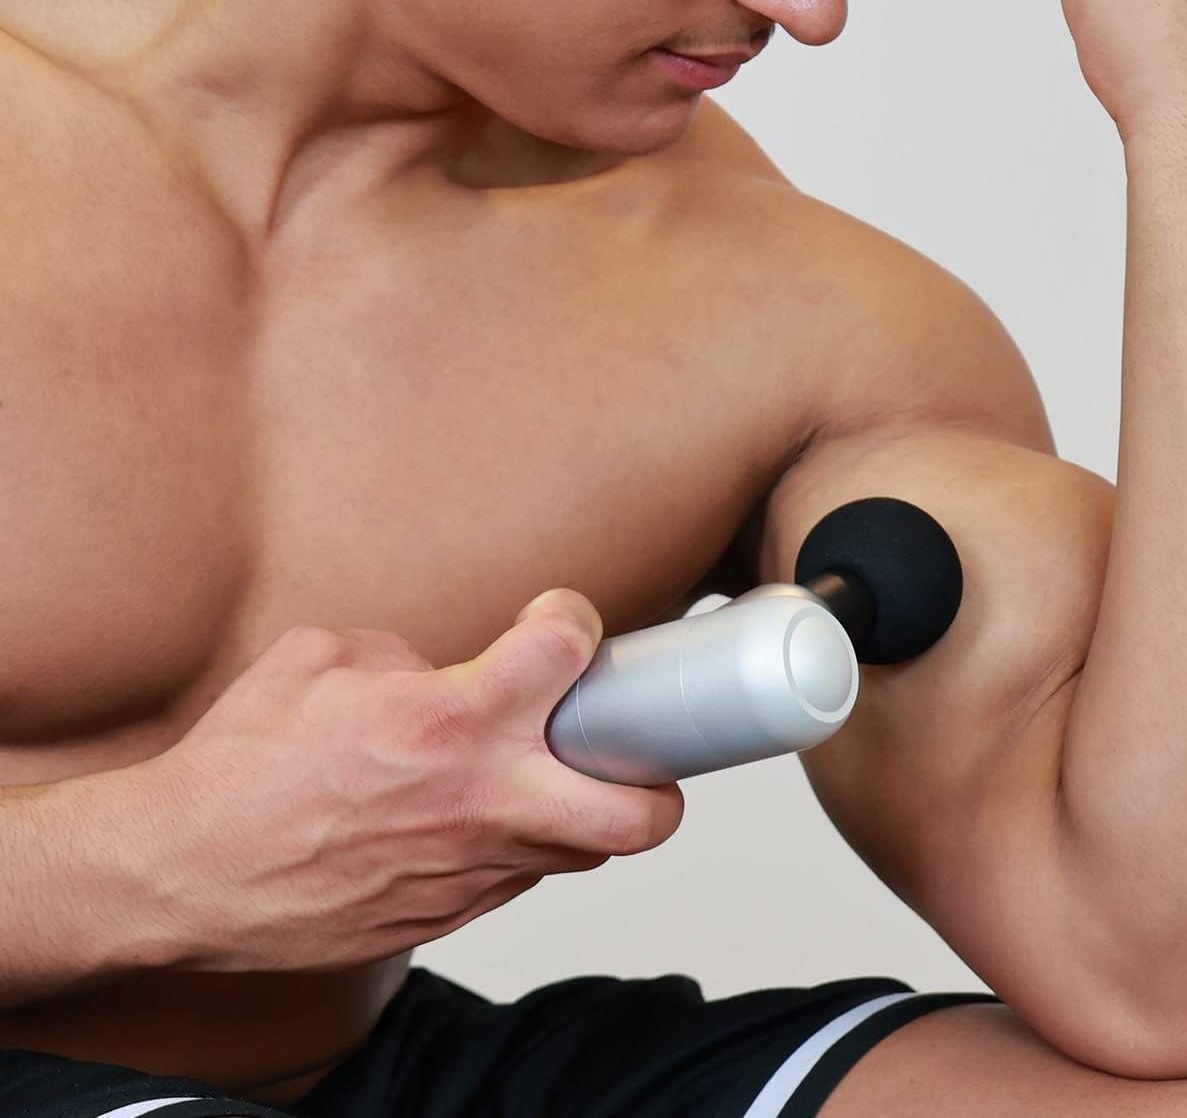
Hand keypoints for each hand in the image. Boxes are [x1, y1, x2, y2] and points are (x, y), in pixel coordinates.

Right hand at [141, 591, 683, 973]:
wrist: (180, 870)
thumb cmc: (242, 764)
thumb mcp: (322, 659)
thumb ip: (408, 656)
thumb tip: (448, 670)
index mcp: (450, 720)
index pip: (567, 651)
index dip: (574, 620)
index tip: (559, 621)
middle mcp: (478, 802)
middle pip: (634, 813)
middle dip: (656, 779)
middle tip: (630, 745)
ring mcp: (467, 872)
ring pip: (579, 855)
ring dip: (580, 812)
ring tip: (550, 777)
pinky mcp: (443, 918)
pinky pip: (513, 880)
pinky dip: (515, 845)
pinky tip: (478, 817)